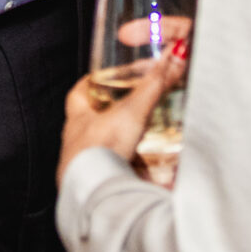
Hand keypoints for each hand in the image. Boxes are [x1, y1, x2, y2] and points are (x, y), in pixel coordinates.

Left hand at [58, 39, 186, 185]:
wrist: (95, 193)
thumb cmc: (100, 150)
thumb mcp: (131, 111)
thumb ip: (153, 86)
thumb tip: (173, 58)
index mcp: (77, 118)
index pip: (79, 92)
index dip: (94, 82)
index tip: (106, 76)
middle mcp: (77, 142)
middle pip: (94, 121)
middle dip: (115, 115)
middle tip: (135, 108)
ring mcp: (86, 165)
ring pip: (107, 148)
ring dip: (126, 144)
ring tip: (147, 139)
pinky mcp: (100, 184)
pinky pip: (118, 173)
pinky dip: (134, 170)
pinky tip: (150, 171)